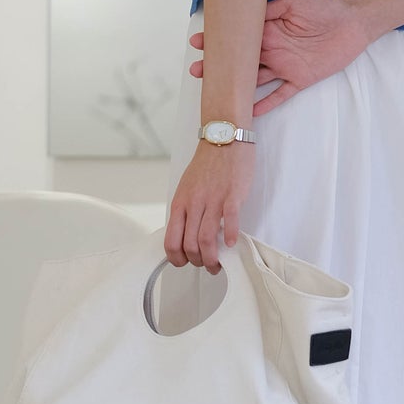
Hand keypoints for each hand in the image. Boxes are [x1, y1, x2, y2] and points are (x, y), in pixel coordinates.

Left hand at [163, 137, 255, 271]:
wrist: (223, 138)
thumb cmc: (207, 164)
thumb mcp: (187, 188)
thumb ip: (185, 210)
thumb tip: (186, 234)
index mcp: (180, 203)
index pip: (171, 240)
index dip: (177, 258)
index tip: (185, 262)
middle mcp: (194, 203)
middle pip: (190, 245)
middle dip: (197, 262)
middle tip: (206, 264)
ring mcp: (213, 200)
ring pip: (207, 239)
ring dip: (212, 258)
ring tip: (218, 263)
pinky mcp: (232, 195)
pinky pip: (230, 221)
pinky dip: (231, 236)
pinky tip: (232, 244)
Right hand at [189, 0, 372, 113]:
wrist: (353, 22)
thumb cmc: (325, 8)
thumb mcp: (293, 2)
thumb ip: (270, 9)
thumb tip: (246, 12)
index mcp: (268, 31)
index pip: (239, 39)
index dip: (218, 41)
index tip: (197, 41)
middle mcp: (272, 50)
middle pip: (241, 62)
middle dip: (218, 66)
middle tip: (197, 70)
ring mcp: (284, 67)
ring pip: (254, 79)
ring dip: (236, 85)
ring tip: (215, 89)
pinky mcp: (300, 79)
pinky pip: (280, 94)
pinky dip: (265, 103)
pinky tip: (249, 111)